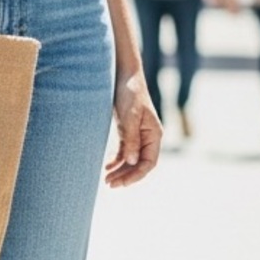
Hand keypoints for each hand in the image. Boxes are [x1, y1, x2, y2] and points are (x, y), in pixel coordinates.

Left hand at [105, 71, 161, 187]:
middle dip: (126, 176)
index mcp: (154, 134)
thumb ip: (131, 139)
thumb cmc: (130, 93)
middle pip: (139, 165)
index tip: (120, 183)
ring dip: (120, 171)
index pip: (149, 163)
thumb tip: (132, 161)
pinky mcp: (127, 132)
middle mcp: (148, 137)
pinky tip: (106, 168)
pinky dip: (116, 161)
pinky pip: (123, 152)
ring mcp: (138, 135)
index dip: (136, 176)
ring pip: (131, 160)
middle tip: (108, 184)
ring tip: (106, 180)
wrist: (123, 75)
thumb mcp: (130, 116)